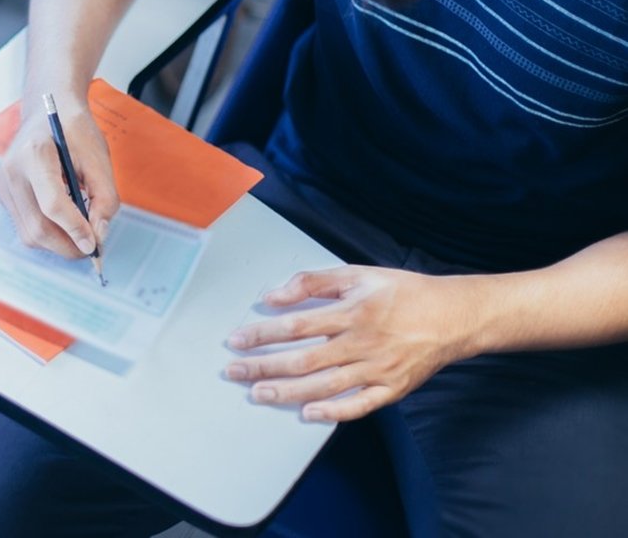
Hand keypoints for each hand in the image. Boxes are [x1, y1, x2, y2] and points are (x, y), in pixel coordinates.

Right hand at [0, 94, 118, 258]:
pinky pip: (25, 226)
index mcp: (35, 153)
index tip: (95, 245)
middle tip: (92, 247)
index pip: (52, 204)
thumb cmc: (75, 132)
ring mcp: (2, 184)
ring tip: (80, 233)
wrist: (48, 110)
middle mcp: (11, 171)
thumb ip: (104, 197)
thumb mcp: (99, 158)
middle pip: (37, 227)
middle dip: (67, 245)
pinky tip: (64, 220)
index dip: (75, 229)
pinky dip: (48, 232)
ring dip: (58, 243)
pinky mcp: (3, 194)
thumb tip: (98, 235)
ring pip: (29, 234)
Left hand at [225, 266, 480, 420]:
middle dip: (264, 366)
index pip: (296, 326)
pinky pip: (359, 405)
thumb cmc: (403, 292)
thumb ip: (315, 281)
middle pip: (303, 360)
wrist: (454, 316)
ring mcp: (377, 369)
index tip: (237, 340)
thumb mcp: (358, 274)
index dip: (263, 334)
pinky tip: (307, 414)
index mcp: (352, 312)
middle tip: (234, 371)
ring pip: (324, 386)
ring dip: (287, 392)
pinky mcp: (392, 389)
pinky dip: (333, 412)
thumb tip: (275, 296)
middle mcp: (362, 343)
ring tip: (258, 394)